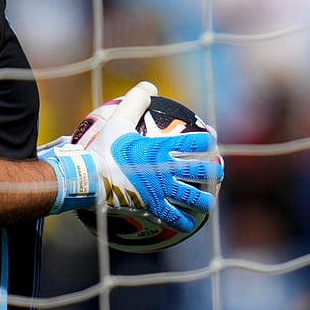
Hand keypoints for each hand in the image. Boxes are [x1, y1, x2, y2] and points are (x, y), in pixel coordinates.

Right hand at [43, 81, 222, 232]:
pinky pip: (173, 217)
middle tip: (218, 171)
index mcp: (162, 148)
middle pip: (201, 171)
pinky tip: (189, 224)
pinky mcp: (153, 207)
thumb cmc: (104, 148)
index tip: (211, 138)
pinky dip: (183, 221)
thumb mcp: (118, 120)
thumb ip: (135, 101)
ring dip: (204, 200)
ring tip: (208, 201)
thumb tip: (150, 85)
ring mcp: (162, 191)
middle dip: (214, 171)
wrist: (91, 177)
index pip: (196, 142)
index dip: (208, 139)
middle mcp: (167, 170)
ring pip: (193, 197)